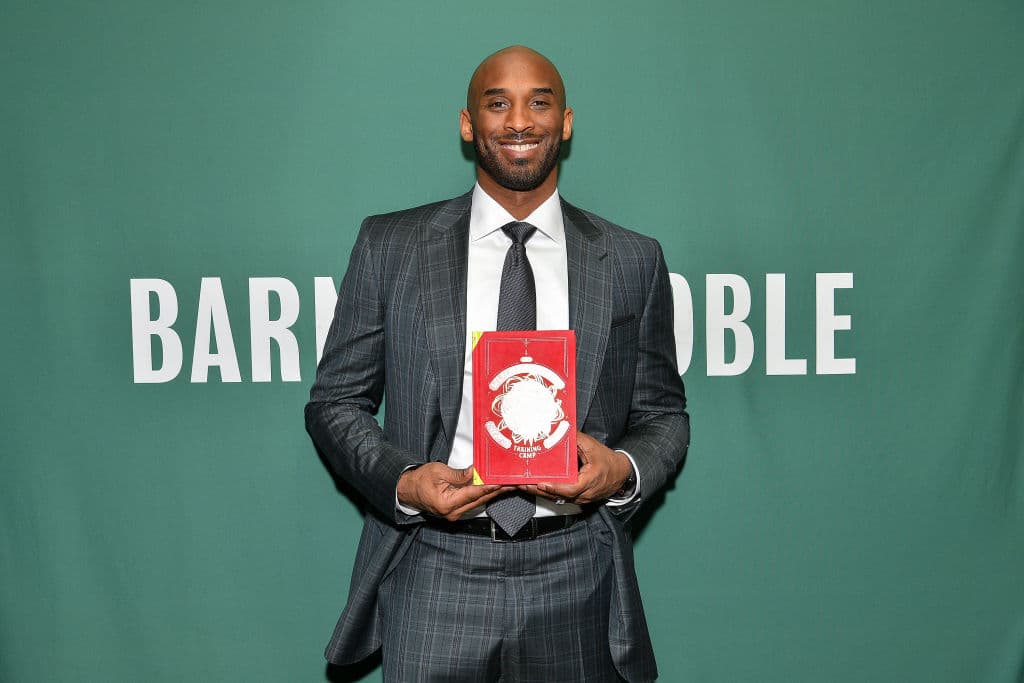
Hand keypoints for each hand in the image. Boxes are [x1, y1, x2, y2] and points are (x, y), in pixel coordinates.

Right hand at [397, 463, 511, 521]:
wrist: (408, 490)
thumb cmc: (420, 480)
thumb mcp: (438, 471)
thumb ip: (458, 474)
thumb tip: (474, 472)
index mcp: (447, 503)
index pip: (473, 494)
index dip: (488, 487)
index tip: (501, 482)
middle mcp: (453, 513)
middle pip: (479, 499)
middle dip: (496, 490)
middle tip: (511, 482)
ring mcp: (455, 514)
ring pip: (478, 502)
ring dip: (492, 493)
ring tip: (507, 484)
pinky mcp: (456, 511)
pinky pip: (473, 502)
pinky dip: (483, 494)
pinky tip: (493, 488)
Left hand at [520, 432, 632, 504]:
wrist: (621, 473)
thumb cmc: (608, 461)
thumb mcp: (592, 446)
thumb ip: (576, 439)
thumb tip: (561, 430)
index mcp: (591, 480)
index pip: (571, 488)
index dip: (556, 487)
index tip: (542, 483)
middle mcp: (586, 493)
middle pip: (560, 496)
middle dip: (540, 491)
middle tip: (523, 484)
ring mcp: (582, 498)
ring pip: (559, 499)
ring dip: (541, 493)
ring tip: (524, 486)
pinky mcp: (579, 499)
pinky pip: (562, 499)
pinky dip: (549, 494)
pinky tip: (536, 488)